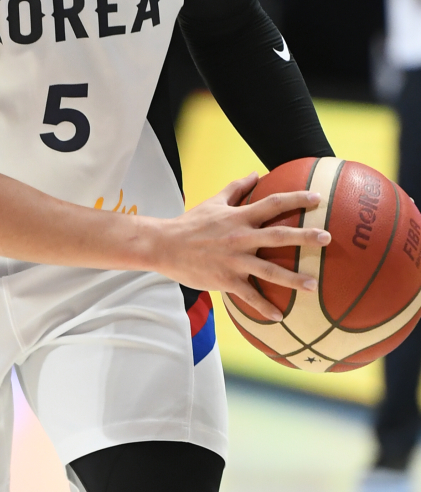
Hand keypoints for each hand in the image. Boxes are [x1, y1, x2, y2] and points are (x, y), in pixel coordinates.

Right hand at [150, 172, 329, 320]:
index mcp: (239, 217)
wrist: (164, 246)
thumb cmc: (190, 223)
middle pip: (279, 236)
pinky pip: (249, 296)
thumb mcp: (213, 202)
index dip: (296, 199)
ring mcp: (234, 261)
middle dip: (305, 237)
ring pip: (269, 270)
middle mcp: (240, 238)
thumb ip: (236, 188)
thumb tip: (256, 174)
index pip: (273, 204)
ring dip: (294, 278)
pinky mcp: (225, 280)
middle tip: (328, 238)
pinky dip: (264, 307)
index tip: (317, 198)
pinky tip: (278, 317)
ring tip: (315, 285)